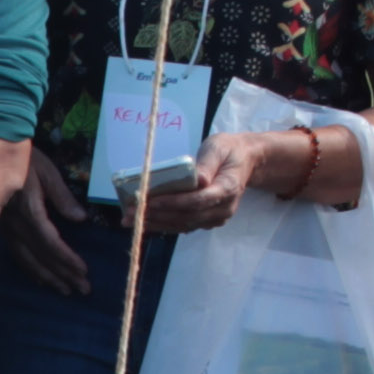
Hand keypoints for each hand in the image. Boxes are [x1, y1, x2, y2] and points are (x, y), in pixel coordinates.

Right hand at [0, 151, 91, 296]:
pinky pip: (17, 254)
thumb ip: (62, 197)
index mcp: (29, 209)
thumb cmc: (25, 157)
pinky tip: (41, 278)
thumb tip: (80, 219)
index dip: (66, 258)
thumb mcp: (48, 171)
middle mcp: (16, 224)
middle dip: (63, 273)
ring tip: (66, 290)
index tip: (84, 270)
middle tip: (83, 289)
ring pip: (28, 259)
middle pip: (41, 255)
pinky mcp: (4, 227)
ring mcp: (8, 227)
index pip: (50, 241)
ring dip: (48, 276)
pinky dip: (31, 269)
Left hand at [136, 125, 299, 237]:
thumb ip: (207, 163)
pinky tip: (144, 222)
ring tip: (130, 220)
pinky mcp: (206, 220)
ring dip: (156, 223)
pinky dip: (163, 225)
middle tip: (130, 213)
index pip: (198, 200)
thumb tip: (197, 179)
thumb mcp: (218, 147)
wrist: (244, 162)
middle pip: (187, 216)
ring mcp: (215, 217)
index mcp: (228, 188)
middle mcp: (223, 208)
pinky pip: (184, 225)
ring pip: (183, 225)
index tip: (150, 200)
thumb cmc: (228, 151)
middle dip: (157, 215)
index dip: (173, 202)